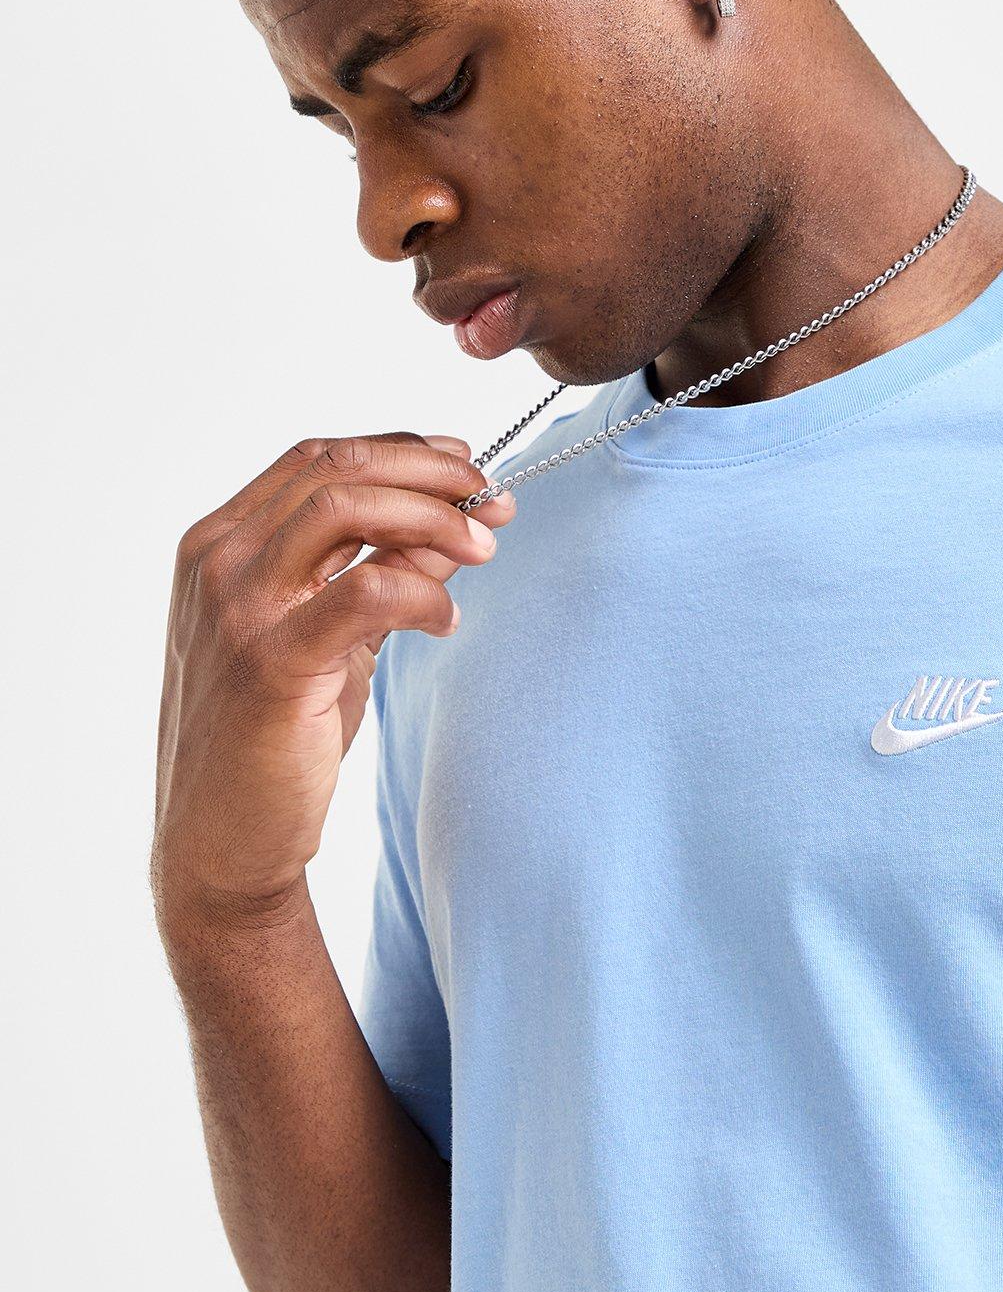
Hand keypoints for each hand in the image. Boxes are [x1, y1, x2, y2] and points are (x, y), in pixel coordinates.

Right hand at [152, 432, 513, 929]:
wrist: (219, 840)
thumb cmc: (271, 735)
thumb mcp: (330, 636)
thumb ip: (382, 572)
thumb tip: (459, 523)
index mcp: (220, 543)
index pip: (317, 458)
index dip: (403, 450)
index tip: (465, 464)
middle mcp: (219, 561)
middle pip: (337, 467)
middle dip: (432, 473)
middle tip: (493, 502)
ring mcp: (237, 607)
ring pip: (345, 506)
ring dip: (431, 515)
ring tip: (482, 548)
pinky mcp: (270, 660)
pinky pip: (366, 591)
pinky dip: (422, 593)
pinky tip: (445, 623)